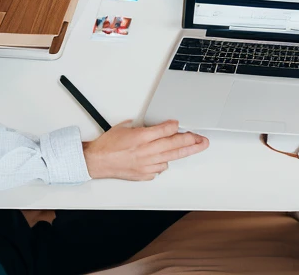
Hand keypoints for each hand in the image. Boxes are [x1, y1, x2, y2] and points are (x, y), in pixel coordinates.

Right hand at [82, 119, 208, 180]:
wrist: (96, 162)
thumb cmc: (107, 145)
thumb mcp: (124, 127)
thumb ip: (142, 126)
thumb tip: (155, 126)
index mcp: (141, 137)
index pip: (166, 130)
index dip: (175, 126)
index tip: (180, 124)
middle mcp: (146, 151)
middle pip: (174, 145)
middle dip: (191, 142)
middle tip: (202, 141)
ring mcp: (146, 164)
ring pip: (170, 158)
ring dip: (182, 153)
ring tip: (194, 148)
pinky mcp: (144, 174)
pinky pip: (160, 168)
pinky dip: (164, 162)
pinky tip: (167, 158)